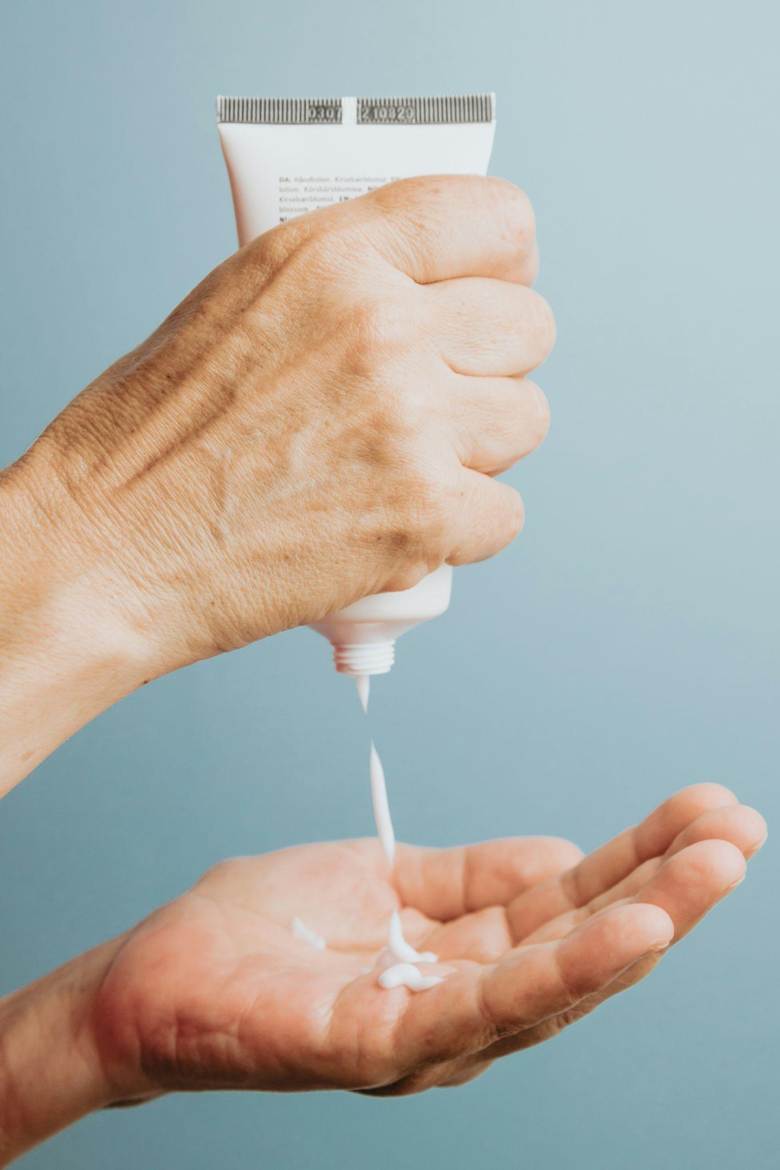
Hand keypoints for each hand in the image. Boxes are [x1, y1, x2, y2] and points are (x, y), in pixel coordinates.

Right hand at [0, 175, 551, 790]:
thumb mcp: (239, 303)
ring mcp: (411, 424)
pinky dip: (462, 529)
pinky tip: (399, 524)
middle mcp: (385, 328)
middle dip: (489, 367)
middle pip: (528, 327)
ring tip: (401, 467)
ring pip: (525, 419)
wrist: (112, 548)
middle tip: (433, 400)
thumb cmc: (153, 440)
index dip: (506, 264)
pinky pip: (505, 512)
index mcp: (336, 256)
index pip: (497, 221)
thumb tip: (431, 293)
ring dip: (477, 449)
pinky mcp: (424, 516)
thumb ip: (347, 282)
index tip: (491, 292)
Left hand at [85, 783, 762, 1100]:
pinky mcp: (379, 1046)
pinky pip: (485, 1004)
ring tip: (712, 868)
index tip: (703, 811)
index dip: (640, 860)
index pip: (570, 908)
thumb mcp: (386, 879)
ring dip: (643, 920)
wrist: (153, 974)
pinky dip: (566, 967)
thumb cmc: (265, 930)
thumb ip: (473, 878)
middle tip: (738, 830)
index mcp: (464, 962)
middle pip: (584, 946)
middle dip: (668, 887)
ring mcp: (426, 1036)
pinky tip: (630, 927)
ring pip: (556, 979)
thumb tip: (563, 856)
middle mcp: (462, 1010)